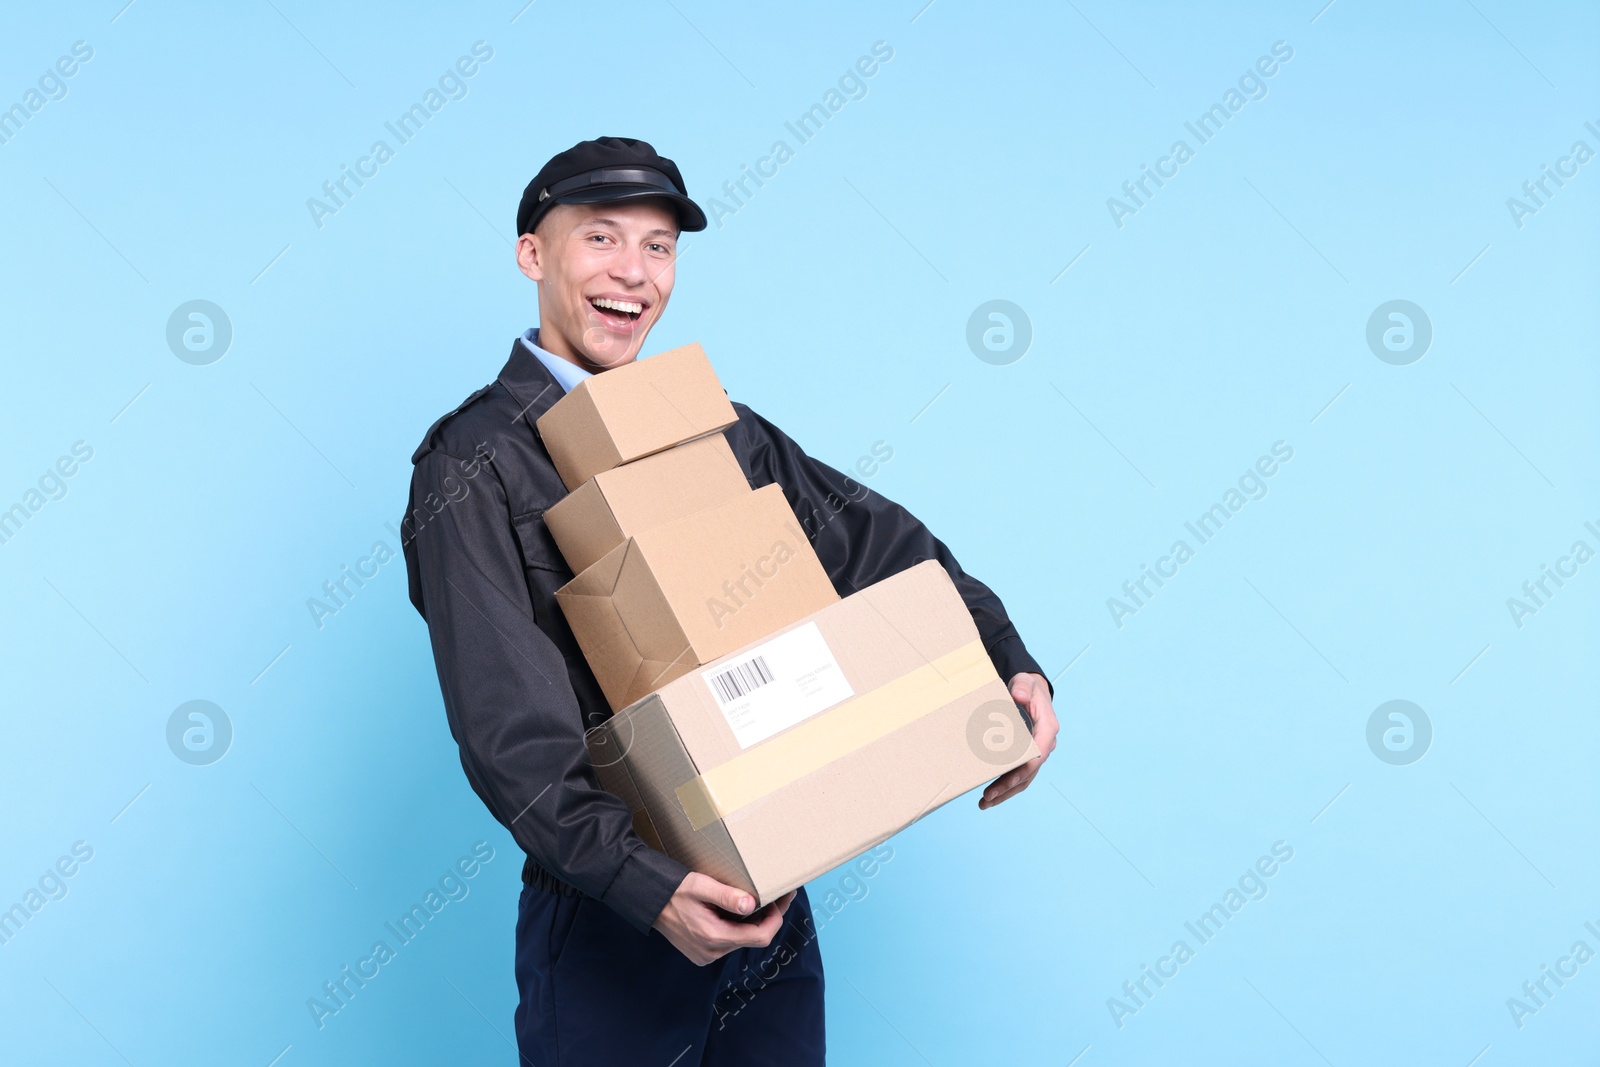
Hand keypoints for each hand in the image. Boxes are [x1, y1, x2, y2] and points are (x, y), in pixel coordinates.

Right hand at [653, 872, 796, 965]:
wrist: (649, 901)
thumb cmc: (674, 890)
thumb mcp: (700, 886)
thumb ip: (726, 896)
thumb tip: (752, 904)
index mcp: (714, 937)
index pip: (759, 937)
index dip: (776, 919)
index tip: (780, 900)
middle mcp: (712, 951)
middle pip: (753, 939)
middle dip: (769, 918)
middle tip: (777, 896)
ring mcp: (707, 955)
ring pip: (742, 940)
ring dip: (754, 923)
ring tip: (762, 900)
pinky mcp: (702, 953)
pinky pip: (730, 942)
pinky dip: (740, 927)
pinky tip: (741, 911)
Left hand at [979, 672, 1057, 809]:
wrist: (1031, 691)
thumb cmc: (1027, 687)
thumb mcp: (1025, 681)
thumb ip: (1023, 687)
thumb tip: (1018, 695)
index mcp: (1047, 728)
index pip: (1038, 754)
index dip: (1023, 770)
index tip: (1006, 782)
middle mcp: (1045, 743)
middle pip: (1029, 772)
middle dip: (1008, 787)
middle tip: (987, 797)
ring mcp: (1037, 752)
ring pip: (1024, 778)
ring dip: (1005, 793)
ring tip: (984, 803)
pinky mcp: (1027, 756)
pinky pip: (1019, 775)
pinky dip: (1005, 787)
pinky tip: (990, 796)